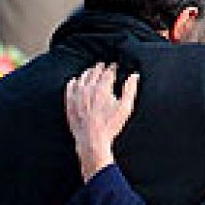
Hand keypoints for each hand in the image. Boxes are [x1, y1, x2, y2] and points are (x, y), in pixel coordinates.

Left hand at [65, 64, 139, 181]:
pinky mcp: (69, 102)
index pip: (108, 72)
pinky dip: (74, 81)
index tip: (115, 65)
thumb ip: (130, 89)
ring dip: (88, 72)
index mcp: (102, 88)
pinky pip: (70, 87)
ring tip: (92, 71)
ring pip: (82, 77)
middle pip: (94, 72)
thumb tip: (134, 75)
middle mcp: (88, 88)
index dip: (113, 67)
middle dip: (101, 67)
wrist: (91, 139)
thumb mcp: (125, 108)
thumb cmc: (110, 125)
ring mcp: (77, 95)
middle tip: (104, 65)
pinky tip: (76, 80)